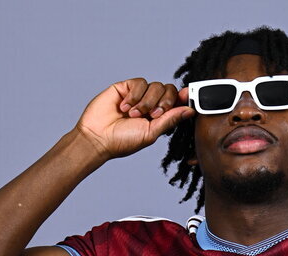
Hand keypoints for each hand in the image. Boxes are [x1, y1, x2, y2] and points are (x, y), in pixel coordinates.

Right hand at [75, 79, 193, 158]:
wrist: (98, 137)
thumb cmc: (123, 141)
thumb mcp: (151, 133)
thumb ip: (170, 120)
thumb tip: (189, 110)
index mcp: (159, 117)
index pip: (176, 102)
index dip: (182, 97)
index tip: (187, 95)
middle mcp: (151, 104)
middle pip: (168, 90)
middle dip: (163, 102)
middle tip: (153, 115)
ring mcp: (138, 95)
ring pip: (155, 86)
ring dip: (145, 102)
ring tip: (132, 115)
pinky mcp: (126, 87)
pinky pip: (139, 82)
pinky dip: (134, 96)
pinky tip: (125, 107)